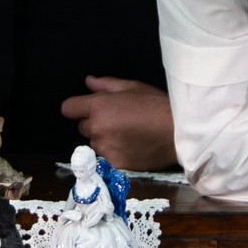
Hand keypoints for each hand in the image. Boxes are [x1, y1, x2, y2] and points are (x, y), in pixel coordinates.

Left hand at [58, 76, 177, 170]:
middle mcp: (97, 129)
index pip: (68, 108)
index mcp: (99, 107)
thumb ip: (106, 85)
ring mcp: (106, 149)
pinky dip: (115, 153)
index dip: (77, 107)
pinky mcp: (115, 164)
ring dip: (104, 139)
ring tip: (127, 135)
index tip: (87, 108)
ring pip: (95, 143)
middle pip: (82, 127)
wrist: (179, 133)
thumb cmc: (157, 105)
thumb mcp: (133, 87)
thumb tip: (88, 82)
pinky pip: (107, 157)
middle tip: (117, 120)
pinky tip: (132, 147)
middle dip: (95, 123)